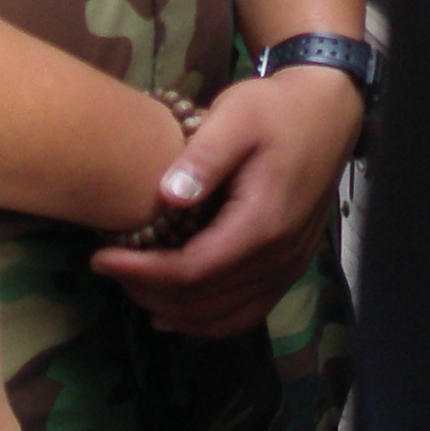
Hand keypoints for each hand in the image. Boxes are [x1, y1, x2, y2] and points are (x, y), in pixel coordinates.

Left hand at [91, 67, 362, 337]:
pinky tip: (174, 314)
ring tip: (132, 288)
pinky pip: (246, 313)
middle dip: (149, 292)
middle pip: (204, 301)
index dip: (142, 273)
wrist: (329, 111)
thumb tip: (167, 197)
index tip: (100, 258)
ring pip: (224, 317)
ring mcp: (288, 268)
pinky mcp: (288, 268)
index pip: (192, 271)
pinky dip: (207, 321)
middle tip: (107, 269)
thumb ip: (204, 156)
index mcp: (262, 224)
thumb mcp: (237, 115)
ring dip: (174, 312)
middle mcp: (278, 258)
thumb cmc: (277, 109)